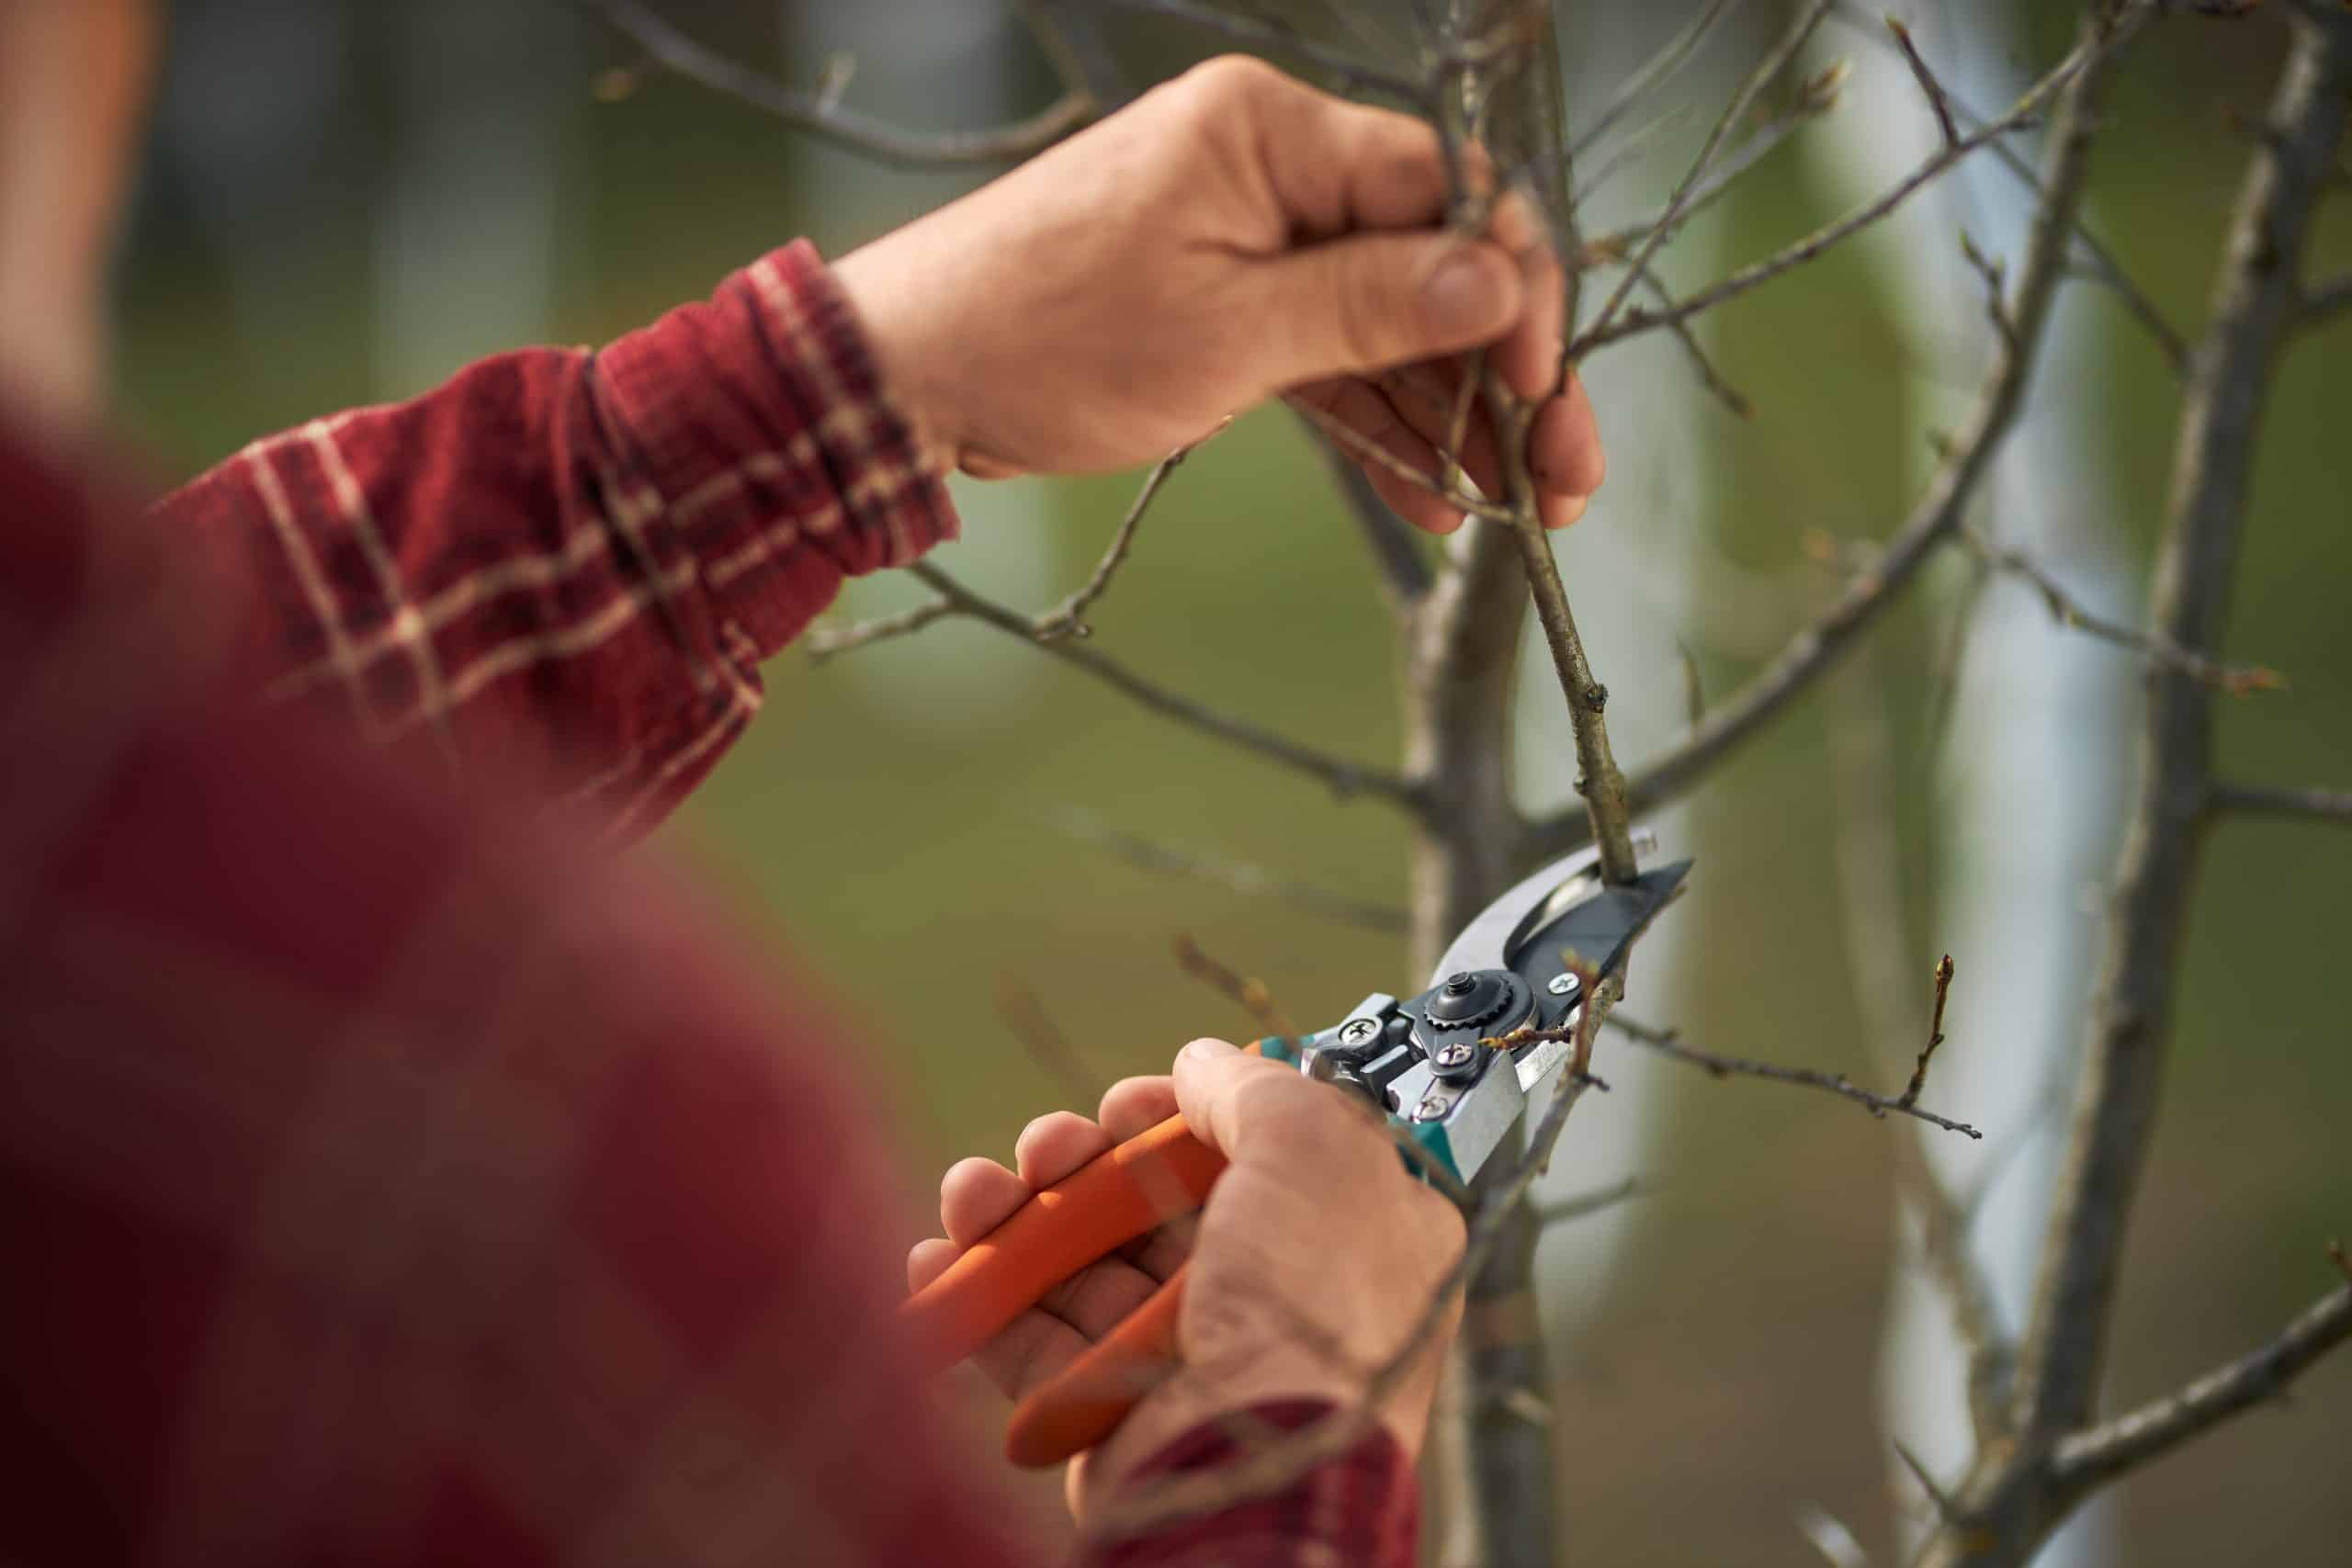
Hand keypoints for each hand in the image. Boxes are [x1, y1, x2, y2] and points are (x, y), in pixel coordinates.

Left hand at [833, 56, 1603, 532]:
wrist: (909, 378)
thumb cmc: (1046, 341)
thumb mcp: (1227, 334)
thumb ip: (1372, 307)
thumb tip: (1500, 285)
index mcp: (1273, 134)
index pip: (1444, 192)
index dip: (1514, 290)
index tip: (1546, 388)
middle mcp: (1272, 170)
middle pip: (1431, 263)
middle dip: (1503, 373)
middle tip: (1565, 477)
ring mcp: (1250, 239)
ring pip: (1387, 321)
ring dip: (1449, 414)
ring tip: (1516, 508)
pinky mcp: (1226, 304)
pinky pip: (1328, 356)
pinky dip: (1374, 422)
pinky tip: (1433, 494)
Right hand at [907, 1038, 1465, 1518]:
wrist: (1253, 1465)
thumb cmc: (1309, 1302)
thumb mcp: (1316, 1148)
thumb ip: (1256, 1088)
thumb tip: (1201, 1062)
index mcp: (1351, 1237)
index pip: (1259, 1156)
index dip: (1185, 1118)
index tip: (1132, 1100)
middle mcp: (1278, 1297)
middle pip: (1158, 1206)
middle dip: (1085, 1163)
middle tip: (1048, 1148)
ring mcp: (1195, 1360)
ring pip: (1088, 1268)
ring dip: (1018, 1218)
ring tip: (969, 1194)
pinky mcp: (1118, 1413)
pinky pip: (1039, 1344)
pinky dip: (983, 1297)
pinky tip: (937, 1258)